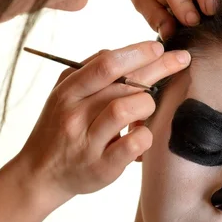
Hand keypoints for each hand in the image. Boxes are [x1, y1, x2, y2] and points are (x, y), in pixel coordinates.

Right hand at [17, 42, 190, 208]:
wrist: (40, 174)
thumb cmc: (58, 130)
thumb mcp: (62, 96)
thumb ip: (87, 73)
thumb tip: (120, 53)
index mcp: (67, 93)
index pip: (106, 65)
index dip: (137, 53)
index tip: (159, 47)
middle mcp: (75, 116)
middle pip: (122, 85)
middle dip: (157, 69)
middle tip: (181, 60)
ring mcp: (88, 143)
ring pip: (126, 109)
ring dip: (147, 104)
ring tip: (147, 108)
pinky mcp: (102, 167)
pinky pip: (133, 144)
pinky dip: (145, 135)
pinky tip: (142, 133)